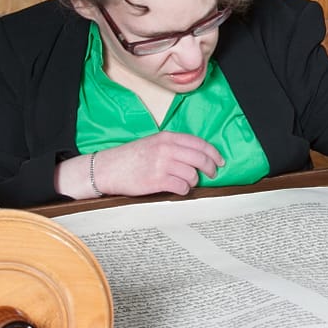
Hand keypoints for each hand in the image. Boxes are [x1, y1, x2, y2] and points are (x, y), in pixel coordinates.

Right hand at [79, 132, 223, 197]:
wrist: (107, 168)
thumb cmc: (130, 157)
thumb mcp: (153, 143)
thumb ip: (174, 146)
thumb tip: (198, 156)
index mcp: (167, 138)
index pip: (199, 143)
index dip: (214, 153)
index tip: (220, 161)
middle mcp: (166, 149)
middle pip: (200, 159)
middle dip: (211, 168)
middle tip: (212, 174)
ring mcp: (161, 165)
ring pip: (192, 175)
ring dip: (193, 181)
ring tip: (187, 183)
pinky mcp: (156, 180)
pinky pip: (181, 187)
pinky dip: (184, 190)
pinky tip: (178, 189)